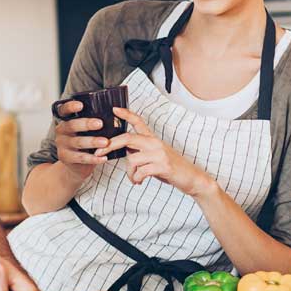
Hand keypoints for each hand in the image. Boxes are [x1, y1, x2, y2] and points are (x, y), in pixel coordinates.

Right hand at [53, 100, 107, 180]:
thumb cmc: (85, 141)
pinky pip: (81, 157)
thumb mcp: (85, 130)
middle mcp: (62, 131)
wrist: (76, 163)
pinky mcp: (65, 157)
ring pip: (78, 142)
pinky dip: (93, 158)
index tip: (81, 105)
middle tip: (100, 123)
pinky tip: (103, 158)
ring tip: (105, 142)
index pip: (64, 110)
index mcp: (66, 120)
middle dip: (86, 124)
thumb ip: (94, 122)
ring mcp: (62, 144)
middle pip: (72, 125)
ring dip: (92, 141)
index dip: (71, 106)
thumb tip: (116, 116)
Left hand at [95, 107, 213, 196]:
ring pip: (131, 160)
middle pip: (127, 138)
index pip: (138, 122)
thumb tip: (123, 150)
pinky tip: (140, 182)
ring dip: (129, 173)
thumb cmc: (171, 168)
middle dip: (110, 145)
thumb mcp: (154, 156)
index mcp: (153, 139)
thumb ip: (140, 151)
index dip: (126, 114)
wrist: (192, 178)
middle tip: (98, 153)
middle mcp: (155, 143)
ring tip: (135, 178)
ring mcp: (159, 153)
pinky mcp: (163, 165)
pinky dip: (136, 179)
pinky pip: (140, 172)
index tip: (114, 109)